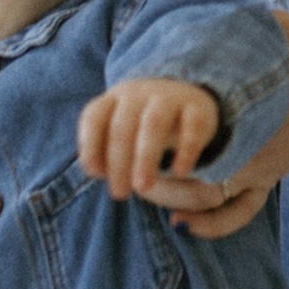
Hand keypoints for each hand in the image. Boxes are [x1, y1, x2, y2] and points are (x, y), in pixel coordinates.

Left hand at [77, 74, 221, 200]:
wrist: (187, 98)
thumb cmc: (143, 125)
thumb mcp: (122, 133)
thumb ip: (106, 152)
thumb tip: (99, 172)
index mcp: (114, 99)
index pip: (93, 117)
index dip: (89, 145)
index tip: (96, 175)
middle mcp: (139, 95)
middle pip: (122, 126)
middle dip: (118, 162)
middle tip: (120, 193)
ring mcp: (169, 97)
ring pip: (153, 124)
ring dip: (145, 158)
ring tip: (143, 187)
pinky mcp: (198, 107)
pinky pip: (192, 127)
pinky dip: (186, 150)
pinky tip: (180, 172)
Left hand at [143, 18, 288, 244]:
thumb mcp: (264, 29)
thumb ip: (222, 30)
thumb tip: (179, 16)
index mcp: (238, 110)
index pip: (179, 133)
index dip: (146, 139)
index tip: (123, 129)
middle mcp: (246, 147)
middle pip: (186, 175)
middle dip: (150, 176)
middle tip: (121, 168)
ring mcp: (260, 167)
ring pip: (207, 198)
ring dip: (172, 198)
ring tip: (142, 188)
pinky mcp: (270, 175)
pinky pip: (241, 209)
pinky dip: (213, 223)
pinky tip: (185, 225)